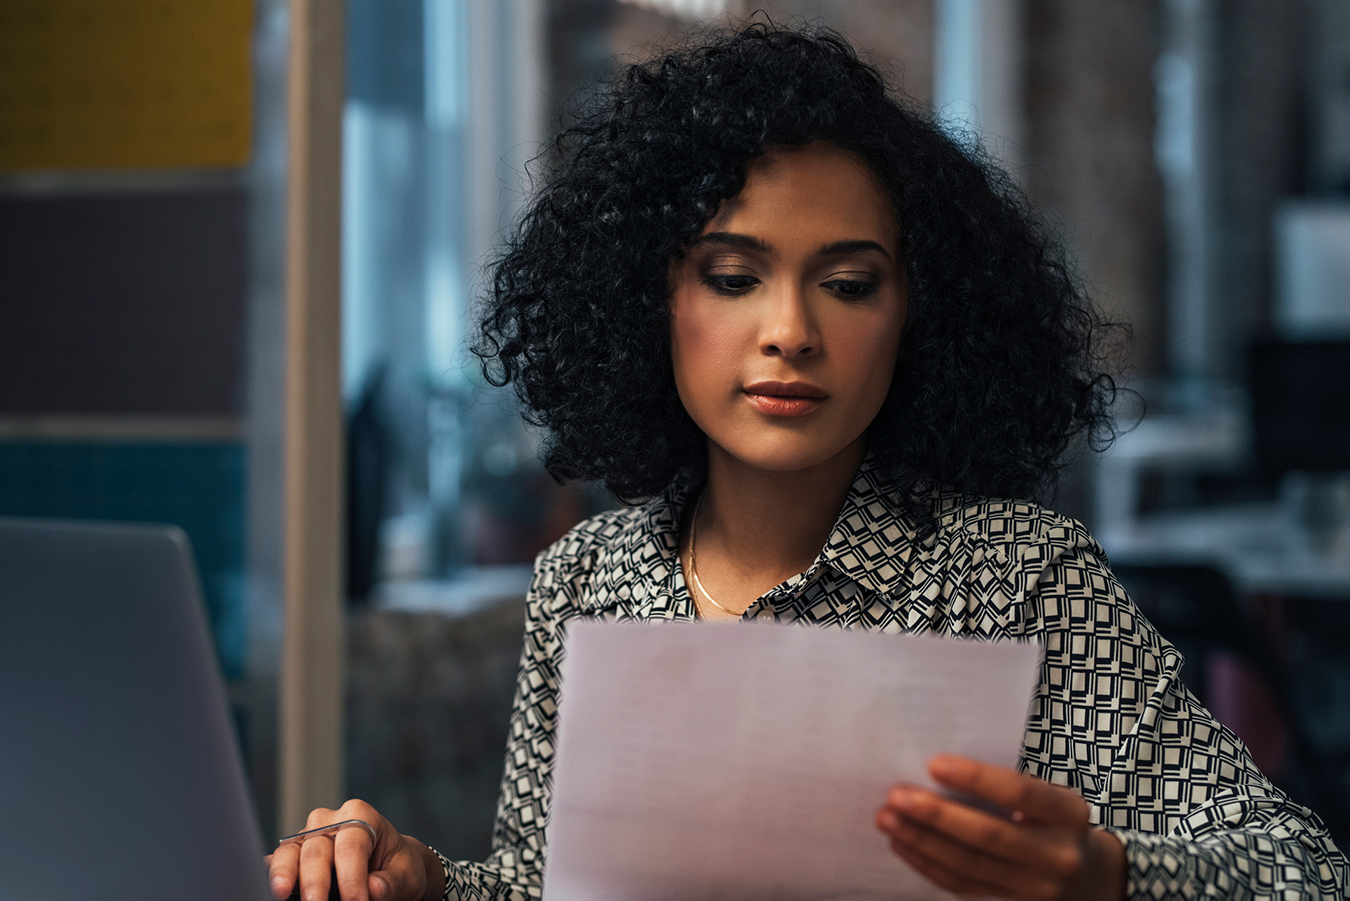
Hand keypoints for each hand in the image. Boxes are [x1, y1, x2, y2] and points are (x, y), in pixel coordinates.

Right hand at [265, 799, 445, 900]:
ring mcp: (306, 837)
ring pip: (290, 852)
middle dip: (315, 882)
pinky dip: (273, 876)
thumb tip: (373, 889)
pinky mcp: (292, 855)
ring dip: (284, 874)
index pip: (351, 847)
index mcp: (360, 815)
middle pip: (317, 850)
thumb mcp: (407, 874)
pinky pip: (277, 863)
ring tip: (279, 893)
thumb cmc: (398, 867)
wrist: (388, 866)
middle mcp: (328, 821)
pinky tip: (270, 889)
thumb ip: (392, 882)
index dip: (352, 878)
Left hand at [876, 755, 1126, 900]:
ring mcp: (1036, 887)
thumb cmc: (1056, 821)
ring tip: (888, 819)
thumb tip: (936, 769)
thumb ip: (1007, 786)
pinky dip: (928, 864)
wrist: (1091, 876)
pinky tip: (903, 845)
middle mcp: (1057, 854)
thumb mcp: (1050, 796)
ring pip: (969, 864)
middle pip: (988, 835)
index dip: (975, 779)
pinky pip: (963, 885)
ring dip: (922, 841)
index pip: (1018, 794)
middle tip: (896, 797)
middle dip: (936, 816)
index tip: (934, 764)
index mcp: (1069, 814)